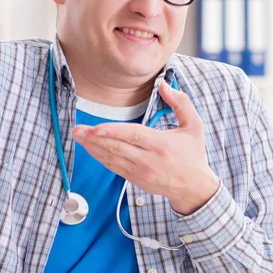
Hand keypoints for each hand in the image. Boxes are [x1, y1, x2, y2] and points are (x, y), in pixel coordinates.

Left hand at [72, 81, 219, 214]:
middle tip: (78, 130)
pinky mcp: (134, 179)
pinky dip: (100, 157)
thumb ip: (180, 103)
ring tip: (78, 136)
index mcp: (161, 145)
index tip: (96, 128)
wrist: (193, 187)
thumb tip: (164, 85)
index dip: (113, 132)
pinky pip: (113, 166)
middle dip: (95, 138)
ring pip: (112, 158)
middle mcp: (148, 160)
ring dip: (93, 147)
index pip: (134, 136)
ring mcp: (139, 172)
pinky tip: (90, 147)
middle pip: (117, 148)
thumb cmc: (192, 154)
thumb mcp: (194, 126)